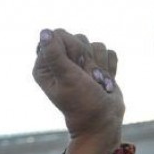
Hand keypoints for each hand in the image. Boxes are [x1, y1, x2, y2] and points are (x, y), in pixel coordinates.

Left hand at [32, 28, 124, 153]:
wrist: (104, 121)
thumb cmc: (82, 103)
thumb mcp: (67, 77)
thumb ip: (55, 54)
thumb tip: (44, 31)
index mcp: (45, 66)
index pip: (57, 35)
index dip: (70, 48)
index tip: (75, 67)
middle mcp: (60, 63)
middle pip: (77, 38)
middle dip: (86, 57)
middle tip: (86, 79)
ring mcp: (79, 64)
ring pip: (95, 44)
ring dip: (99, 64)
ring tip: (95, 83)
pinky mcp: (97, 66)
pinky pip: (108, 52)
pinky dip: (110, 67)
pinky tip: (104, 82)